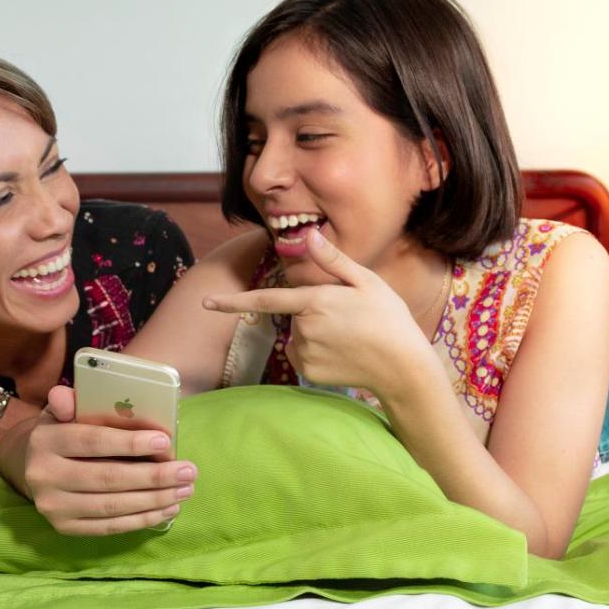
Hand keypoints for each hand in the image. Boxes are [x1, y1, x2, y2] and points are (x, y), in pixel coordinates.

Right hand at [16, 385, 196, 535]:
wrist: (33, 468)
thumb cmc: (63, 432)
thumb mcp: (62, 412)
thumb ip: (69, 402)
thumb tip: (65, 395)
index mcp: (45, 441)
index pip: (93, 442)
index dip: (130, 443)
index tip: (166, 441)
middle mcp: (44, 476)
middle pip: (108, 478)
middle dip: (154, 476)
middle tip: (189, 471)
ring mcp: (54, 507)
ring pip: (113, 506)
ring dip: (155, 499)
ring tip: (186, 490)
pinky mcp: (65, 528)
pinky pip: (110, 527)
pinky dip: (142, 519)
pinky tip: (168, 508)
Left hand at [202, 229, 436, 399]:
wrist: (402, 367)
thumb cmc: (388, 319)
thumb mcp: (366, 281)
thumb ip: (332, 260)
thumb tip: (307, 236)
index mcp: (315, 301)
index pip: (265, 299)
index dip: (233, 301)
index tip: (206, 302)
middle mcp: (304, 328)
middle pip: (293, 315)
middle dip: (311, 312)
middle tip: (347, 317)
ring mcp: (305, 353)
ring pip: (297, 336)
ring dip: (314, 333)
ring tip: (348, 336)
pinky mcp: (309, 372)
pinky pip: (303, 355)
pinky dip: (317, 352)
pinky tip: (343, 353)